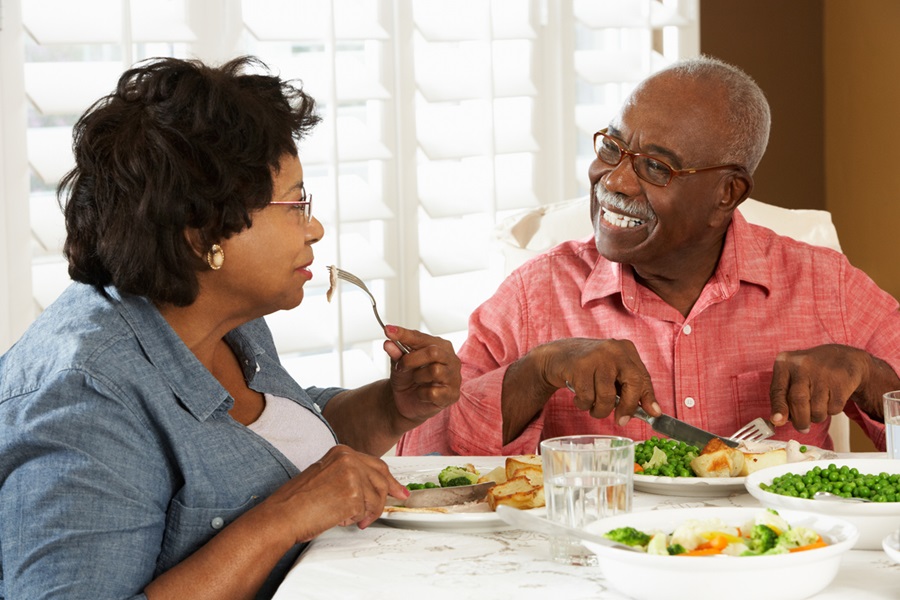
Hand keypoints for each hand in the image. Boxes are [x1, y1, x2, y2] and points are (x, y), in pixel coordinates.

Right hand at [263, 445, 407, 541]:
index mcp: (341, 452)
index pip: (375, 464)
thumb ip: (350, 475)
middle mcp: (349, 459)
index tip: (397, 488)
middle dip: (389, 493)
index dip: (389, 479)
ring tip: (353, 518)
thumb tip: (372, 486)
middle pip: (382, 478)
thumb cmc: (297, 501)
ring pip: (377, 497)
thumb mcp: (326, 476)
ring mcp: (352, 475)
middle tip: (396, 501)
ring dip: (368, 512)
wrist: (282, 515)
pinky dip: (356, 519)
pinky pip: (367, 511)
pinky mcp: (354, 494)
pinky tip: (341, 518)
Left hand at [382, 325, 460, 423]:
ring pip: (435, 371)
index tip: (387, 331)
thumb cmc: (407, 378)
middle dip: (412, 359)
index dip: (404, 334)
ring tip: (416, 380)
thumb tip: (389, 343)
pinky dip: (422, 394)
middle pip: (433, 352)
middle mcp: (451, 359)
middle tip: (401, 366)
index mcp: (440, 346)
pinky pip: (434, 392)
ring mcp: (454, 377)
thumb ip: (396, 353)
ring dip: (418, 377)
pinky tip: (422, 394)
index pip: (421, 337)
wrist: (407, 401)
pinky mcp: (452, 395)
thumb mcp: (398, 363)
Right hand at [536, 338, 657, 425]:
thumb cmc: (589, 368)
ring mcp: (597, 356)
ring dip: (599, 410)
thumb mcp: (613, 373)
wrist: (558, 355)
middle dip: (627, 407)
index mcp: (627, 350)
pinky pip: (587, 397)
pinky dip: (583, 404)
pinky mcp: (580, 366)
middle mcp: (614, 350)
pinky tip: (579, 396)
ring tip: (592, 406)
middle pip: (632, 384)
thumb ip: (630, 388)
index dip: (648, 398)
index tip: (653, 414)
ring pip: (607, 396)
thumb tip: (653, 411)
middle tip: (621, 421)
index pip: (643, 377)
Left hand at [769, 344, 869, 431]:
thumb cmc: (810, 373)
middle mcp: (802, 365)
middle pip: (798, 401)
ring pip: (816, 409)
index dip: (778, 408)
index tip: (777, 421)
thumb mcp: (791, 378)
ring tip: (818, 406)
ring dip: (816, 416)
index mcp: (785, 363)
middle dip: (800, 420)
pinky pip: (833, 408)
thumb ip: (782, 398)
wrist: (842, 358)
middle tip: (802, 427)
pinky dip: (831, 411)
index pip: (778, 390)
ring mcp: (823, 372)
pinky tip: (831, 398)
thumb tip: (778, 421)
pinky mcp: (841, 381)